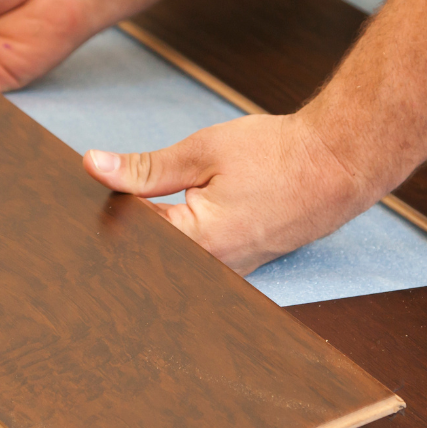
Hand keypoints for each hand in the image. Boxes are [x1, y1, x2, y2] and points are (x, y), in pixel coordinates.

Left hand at [81, 113, 382, 273]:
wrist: (338, 164)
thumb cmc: (279, 156)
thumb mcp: (202, 152)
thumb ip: (144, 168)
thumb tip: (94, 167)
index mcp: (194, 244)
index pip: (125, 236)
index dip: (103, 211)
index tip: (88, 192)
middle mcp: (211, 271)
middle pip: (146, 259)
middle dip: (125, 230)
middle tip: (108, 199)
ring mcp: (229, 275)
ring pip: (172, 263)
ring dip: (155, 238)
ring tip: (149, 206)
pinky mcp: (241, 268)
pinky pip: (198, 263)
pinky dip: (181, 241)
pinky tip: (177, 218)